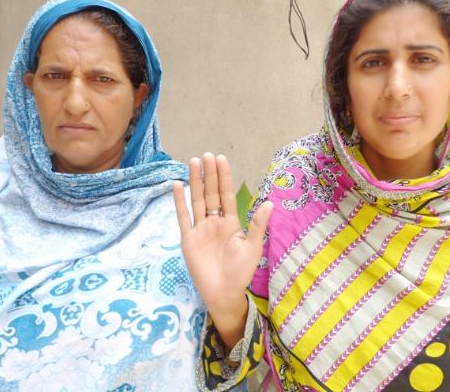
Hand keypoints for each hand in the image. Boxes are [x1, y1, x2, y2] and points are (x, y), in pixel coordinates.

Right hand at [173, 153, 271, 348]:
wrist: (223, 294)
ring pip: (197, 200)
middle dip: (209, 174)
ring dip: (195, 182)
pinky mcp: (188, 239)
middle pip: (211, 193)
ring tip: (193, 162)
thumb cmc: (240, 273)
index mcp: (231, 222)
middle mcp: (214, 222)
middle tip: (206, 155)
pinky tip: (178, 185)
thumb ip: (258, 225)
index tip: (221, 159)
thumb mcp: (253, 248)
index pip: (226, 194)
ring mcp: (200, 229)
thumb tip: (271, 202)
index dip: (224, 177)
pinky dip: (180, 201)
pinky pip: (183, 217)